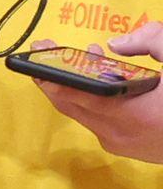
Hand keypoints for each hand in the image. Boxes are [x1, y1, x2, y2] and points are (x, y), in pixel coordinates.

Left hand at [40, 23, 162, 162]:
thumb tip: (118, 44)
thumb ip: (152, 40)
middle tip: (46, 50)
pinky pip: (100, 121)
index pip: (76, 93)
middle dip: (55, 74)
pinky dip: (95, 100)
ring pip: (85, 113)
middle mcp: (119, 134)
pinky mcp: (129, 148)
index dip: (51, 72)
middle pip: (71, 104)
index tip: (38, 51)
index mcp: (131, 113)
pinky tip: (106, 80)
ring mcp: (122, 144)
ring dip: (77, 86)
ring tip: (83, 57)